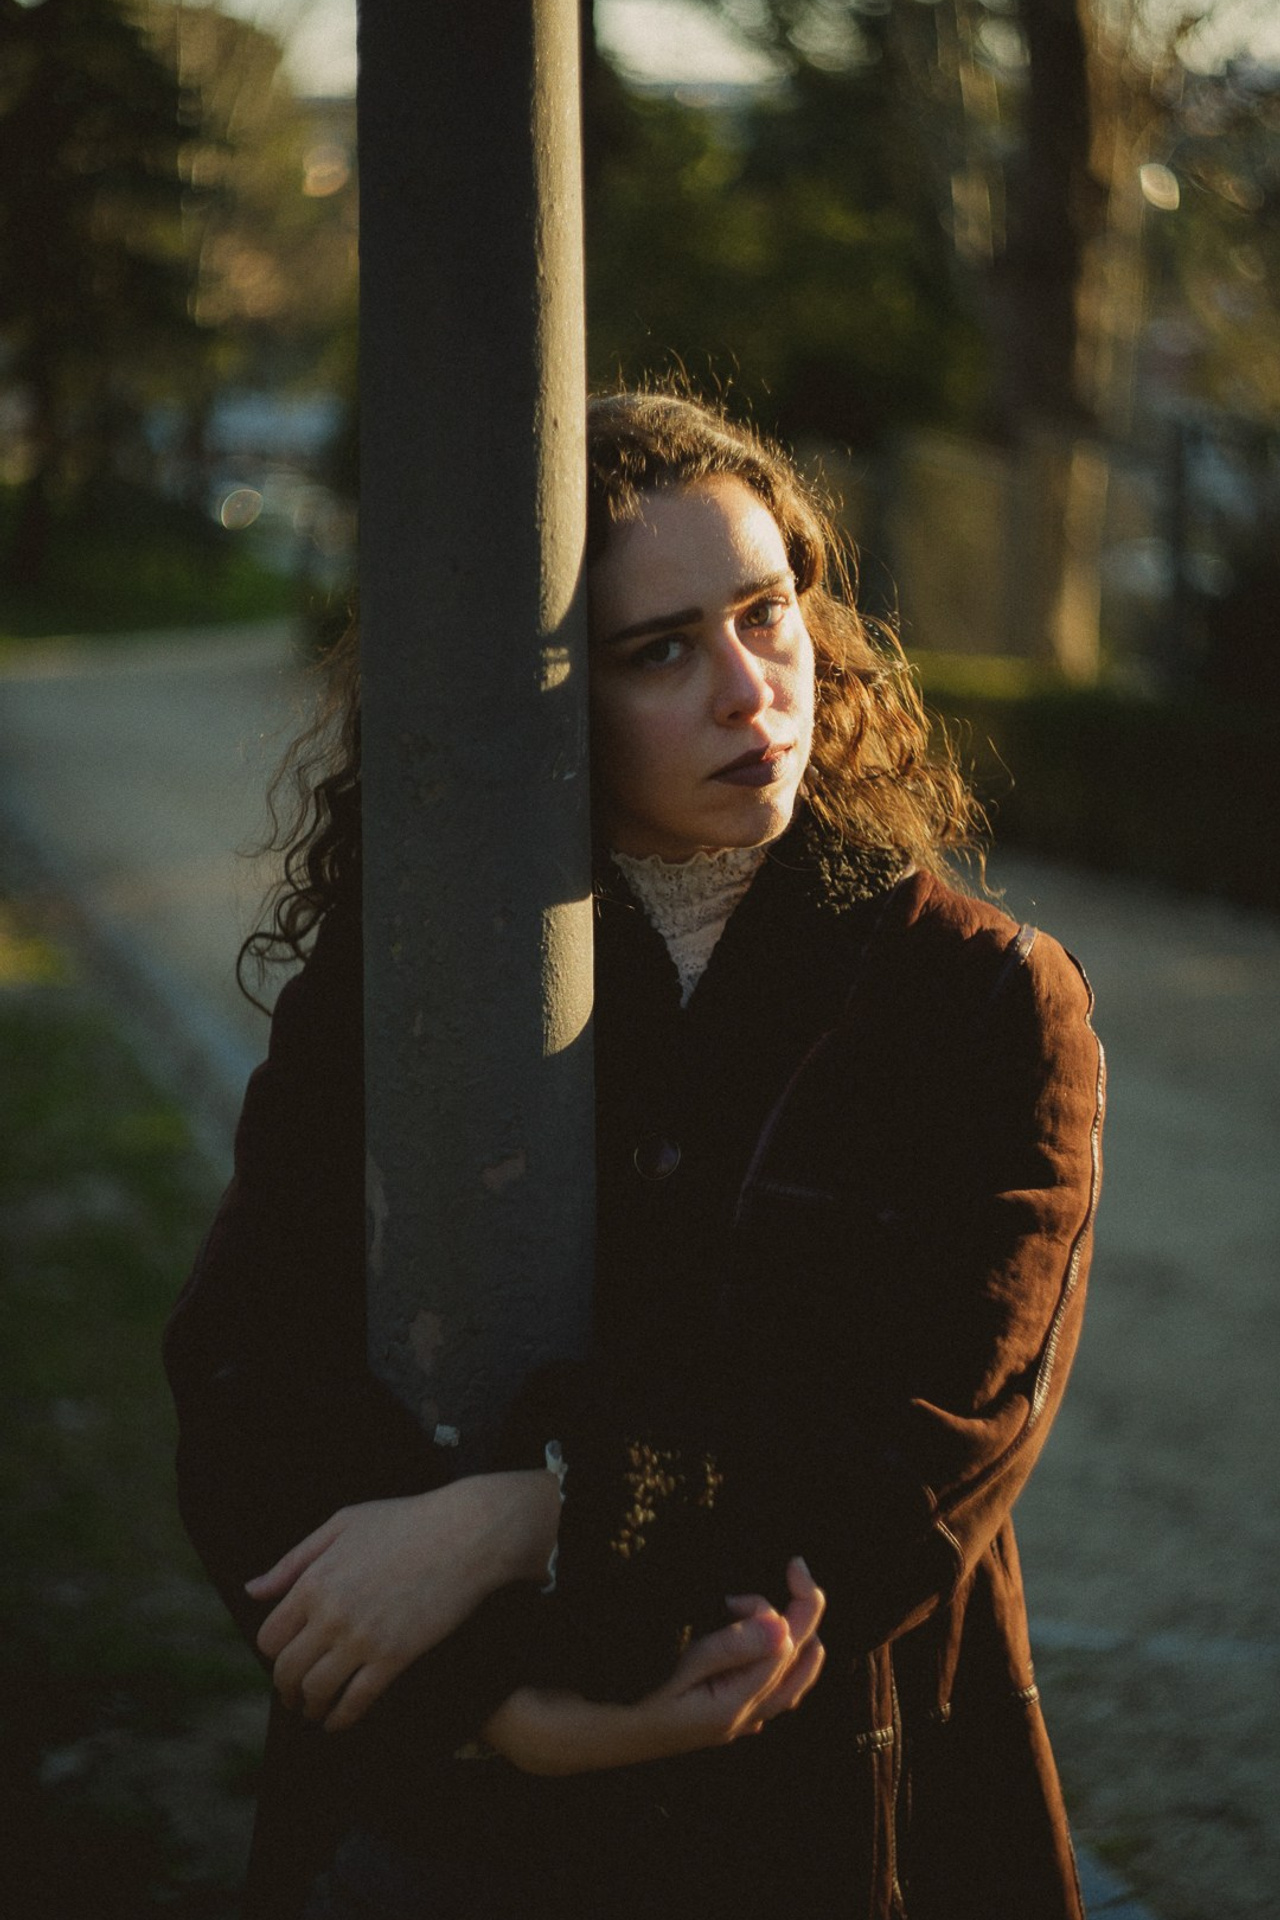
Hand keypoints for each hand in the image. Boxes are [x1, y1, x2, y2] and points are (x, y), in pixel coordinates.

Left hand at [246, 1471, 561, 1731]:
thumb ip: (294, 1560)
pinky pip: (355, 1702)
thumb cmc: (406, 1521)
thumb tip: (254, 1590)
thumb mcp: (343, 1524)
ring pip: (316, 1692)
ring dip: (310, 1709)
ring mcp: (362, 1638)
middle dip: (286, 1690)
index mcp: (314, 1580)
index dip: (273, 1654)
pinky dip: (341, 1719)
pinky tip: (339, 1720)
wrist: (465, 1534)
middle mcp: (331, 1614)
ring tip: (314, 1712)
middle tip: (293, 1697)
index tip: (284, 1660)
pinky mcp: (393, 1657)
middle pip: (287, 1671)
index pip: (270, 1637)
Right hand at [482, 1556, 824, 1774]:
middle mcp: (741, 1718)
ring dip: (791, 1634)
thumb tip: (780, 1626)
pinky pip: (770, 1692)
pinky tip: (766, 1641)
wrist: (590, 1735)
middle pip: (796, 1661)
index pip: (789, 1647)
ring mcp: (733, 1721)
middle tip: (794, 1568)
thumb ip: (728, 1649)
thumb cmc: (626, 1696)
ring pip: (789, 1679)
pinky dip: (781, 1662)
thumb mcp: (675, 1669)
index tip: (792, 1563)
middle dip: (802, 1610)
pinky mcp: (720, 1716)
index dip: (799, 1602)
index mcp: (734, 1707)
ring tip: (758, 1600)